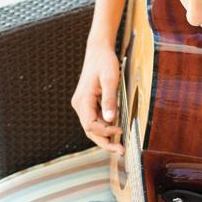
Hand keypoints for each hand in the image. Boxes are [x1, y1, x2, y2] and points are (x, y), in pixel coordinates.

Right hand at [71, 38, 123, 153]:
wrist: (99, 50)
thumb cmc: (105, 62)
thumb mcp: (110, 80)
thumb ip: (109, 100)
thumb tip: (110, 120)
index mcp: (82, 100)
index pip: (90, 125)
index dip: (105, 132)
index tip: (121, 131)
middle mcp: (79, 105)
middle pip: (90, 131)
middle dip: (105, 142)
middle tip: (121, 151)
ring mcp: (83, 105)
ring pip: (92, 128)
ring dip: (105, 137)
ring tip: (120, 145)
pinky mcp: (88, 104)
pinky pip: (95, 121)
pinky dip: (105, 128)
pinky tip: (116, 132)